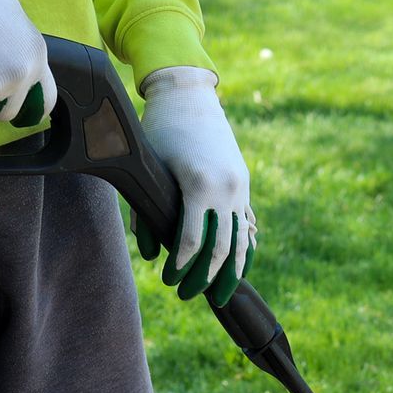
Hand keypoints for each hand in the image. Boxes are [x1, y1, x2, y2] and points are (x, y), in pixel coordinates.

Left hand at [133, 67, 254, 306]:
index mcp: (200, 185)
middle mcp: (225, 189)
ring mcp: (238, 187)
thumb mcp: (147, 168)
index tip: (169, 281)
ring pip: (242, 241)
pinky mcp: (242, 184)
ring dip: (232, 272)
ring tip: (222, 295)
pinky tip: (238, 269)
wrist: (188, 96)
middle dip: (206, 277)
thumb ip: (146, 212)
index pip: (192, 241)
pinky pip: (246, 225)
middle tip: (190, 296)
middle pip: (221, 249)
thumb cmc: (159, 131)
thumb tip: (149, 254)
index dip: (181, 266)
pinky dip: (244, 249)